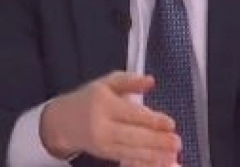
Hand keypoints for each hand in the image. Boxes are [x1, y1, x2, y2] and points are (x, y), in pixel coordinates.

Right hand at [40, 71, 180, 165]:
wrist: (63, 122)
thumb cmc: (89, 100)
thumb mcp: (107, 83)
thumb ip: (130, 81)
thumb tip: (150, 80)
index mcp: (103, 104)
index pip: (131, 113)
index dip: (152, 120)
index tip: (170, 123)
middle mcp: (102, 125)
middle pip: (132, 135)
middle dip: (156, 141)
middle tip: (176, 143)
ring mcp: (103, 142)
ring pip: (131, 150)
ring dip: (154, 154)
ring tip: (172, 155)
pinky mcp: (105, 154)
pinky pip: (127, 158)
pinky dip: (144, 160)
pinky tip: (159, 160)